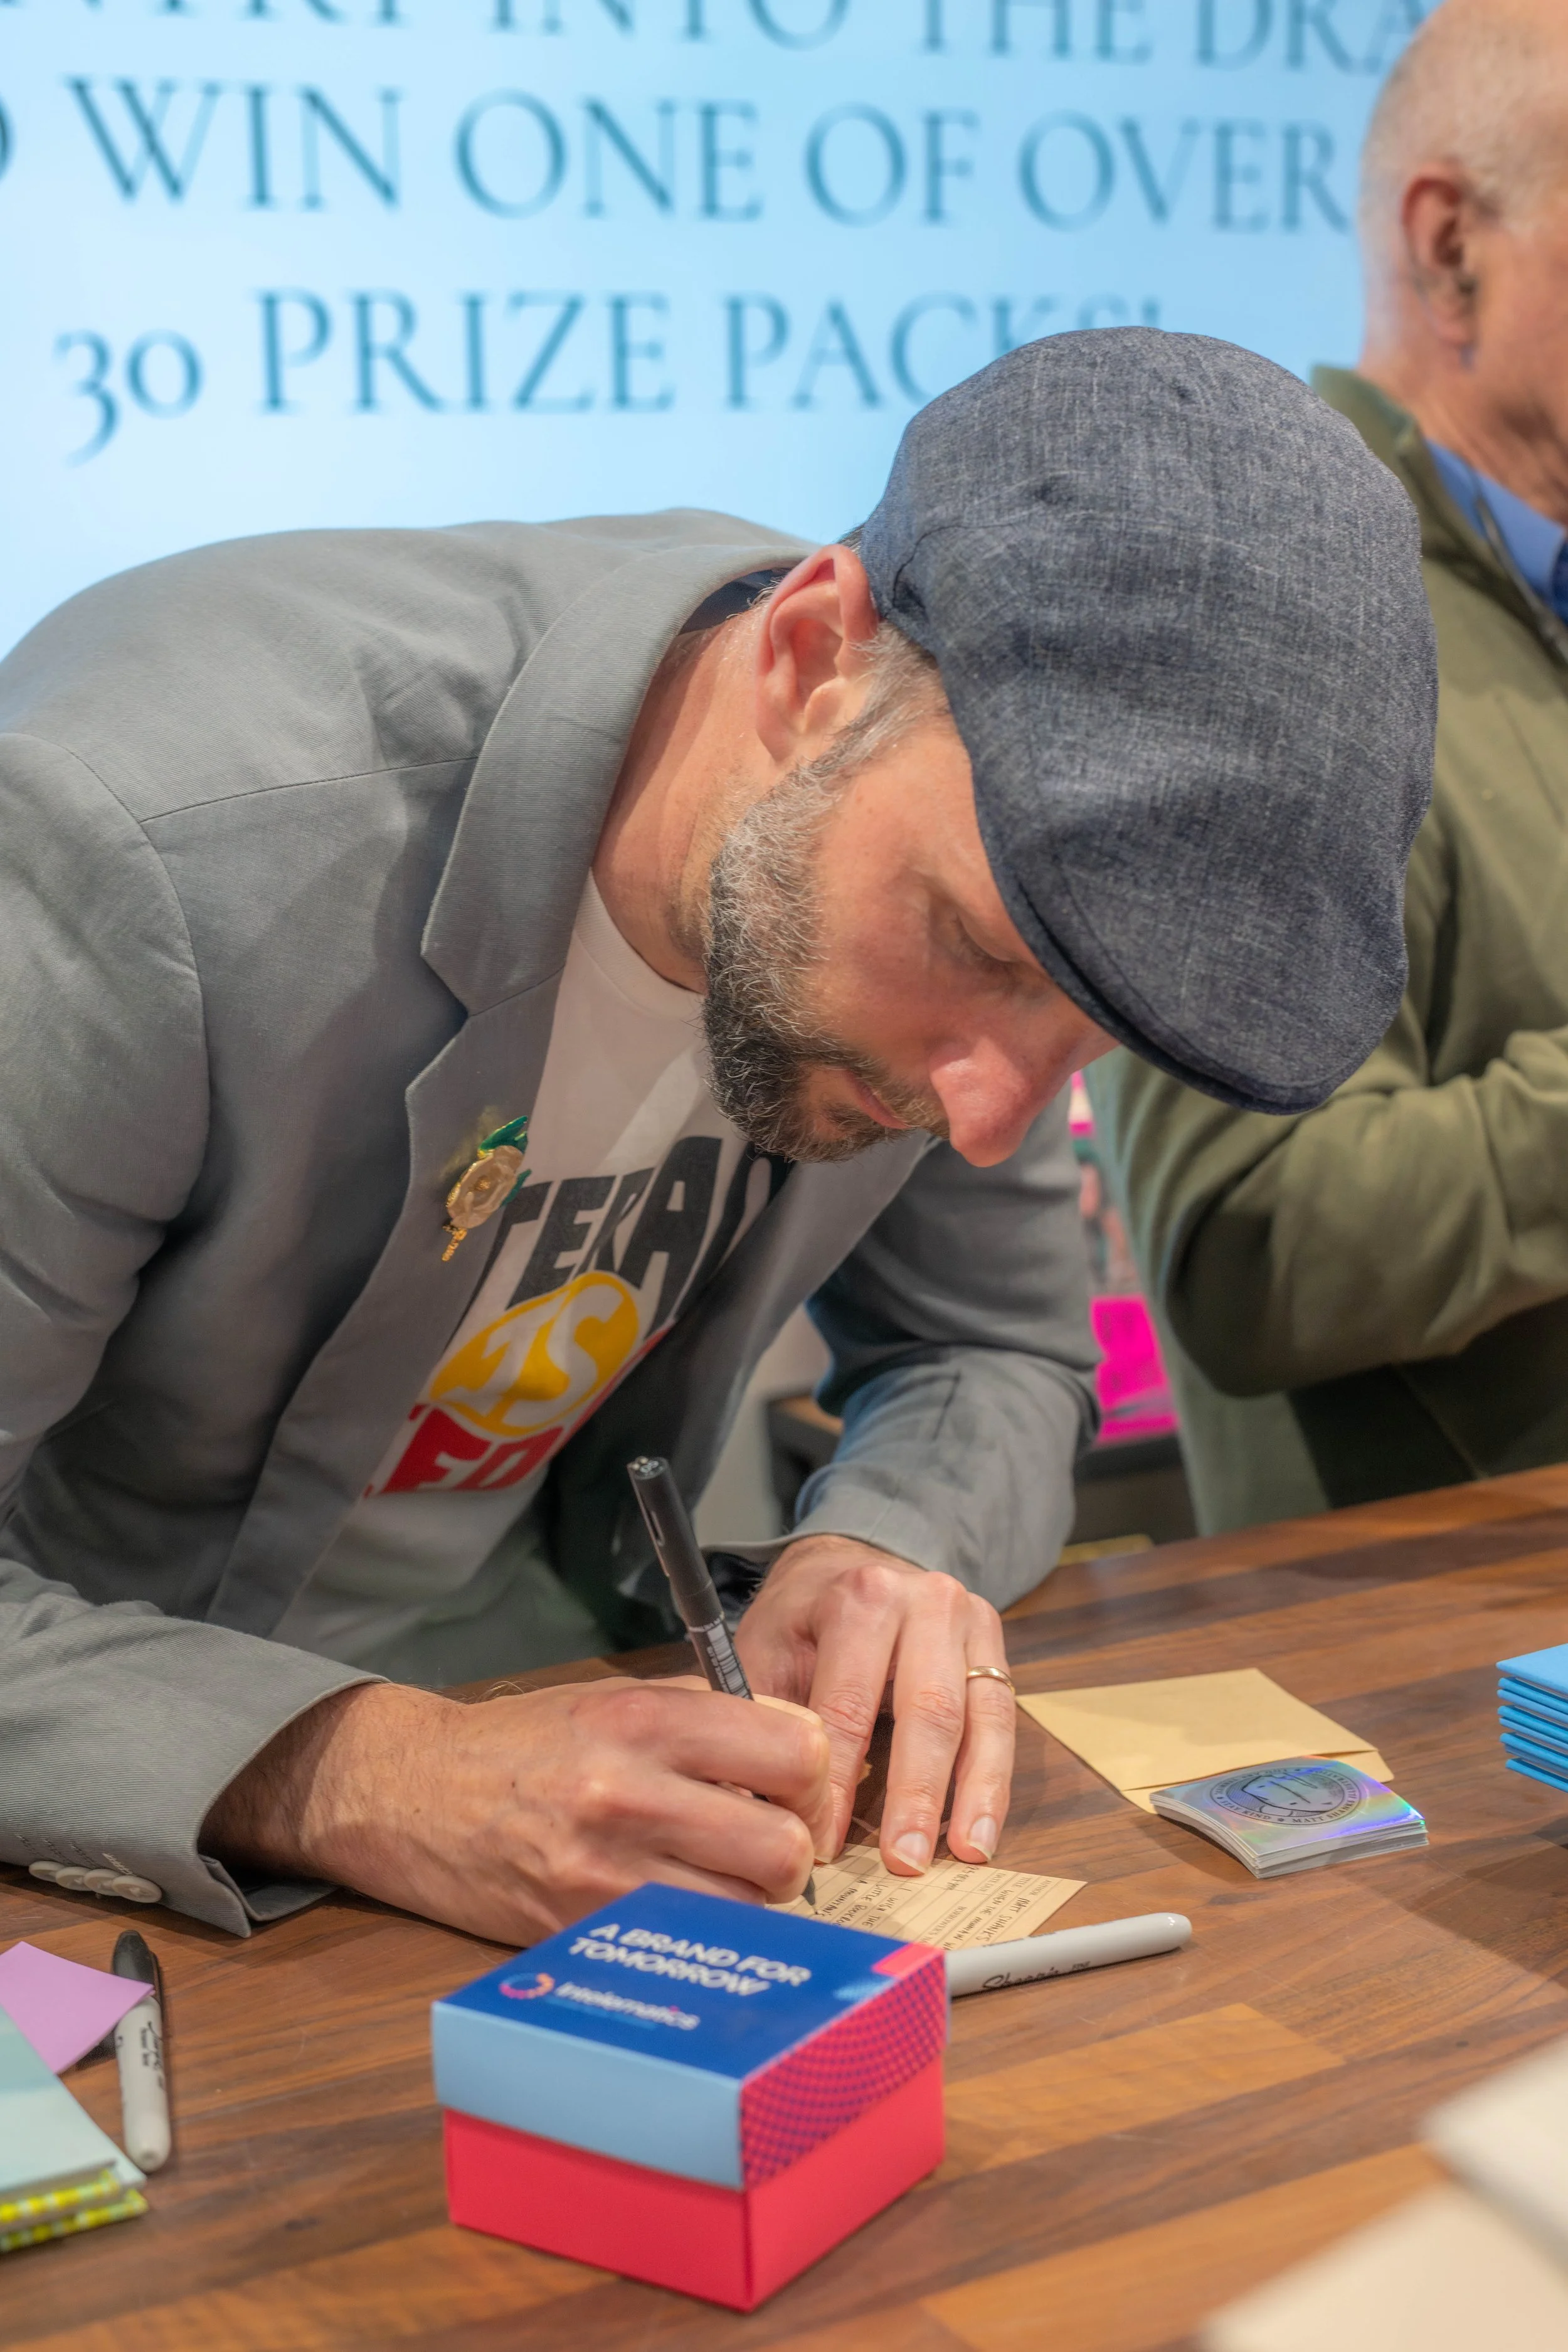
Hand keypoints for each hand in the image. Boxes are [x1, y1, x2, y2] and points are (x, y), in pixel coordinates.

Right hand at [202, 1675, 830, 1945]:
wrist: (410, 1794)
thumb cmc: (523, 1744)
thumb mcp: (613, 1697)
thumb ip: (706, 1714)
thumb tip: (796, 1746)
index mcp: (644, 1719)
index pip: (796, 1750)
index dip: (807, 1769)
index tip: (787, 1778)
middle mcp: (629, 1793)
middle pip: (786, 1847)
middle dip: (788, 1848)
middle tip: (759, 1839)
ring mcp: (605, 1874)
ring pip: (747, 1913)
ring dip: (748, 1901)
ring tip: (716, 1876)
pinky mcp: (583, 1933)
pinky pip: (683, 1946)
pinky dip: (696, 1934)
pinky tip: (675, 1906)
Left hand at [735, 1537, 1014, 1877]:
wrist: (851, 1560)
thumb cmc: (803, 1620)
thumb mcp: (765, 1649)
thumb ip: (762, 1719)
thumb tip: (751, 1807)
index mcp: (859, 1598)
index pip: (848, 1704)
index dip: (834, 1781)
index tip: (822, 1846)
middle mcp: (924, 1601)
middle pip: (927, 1710)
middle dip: (915, 1793)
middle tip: (902, 1862)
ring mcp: (968, 1621)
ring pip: (980, 1717)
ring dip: (973, 1795)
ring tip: (964, 1856)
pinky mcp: (994, 1645)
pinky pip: (1002, 1720)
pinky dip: (994, 1781)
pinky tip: (982, 1832)